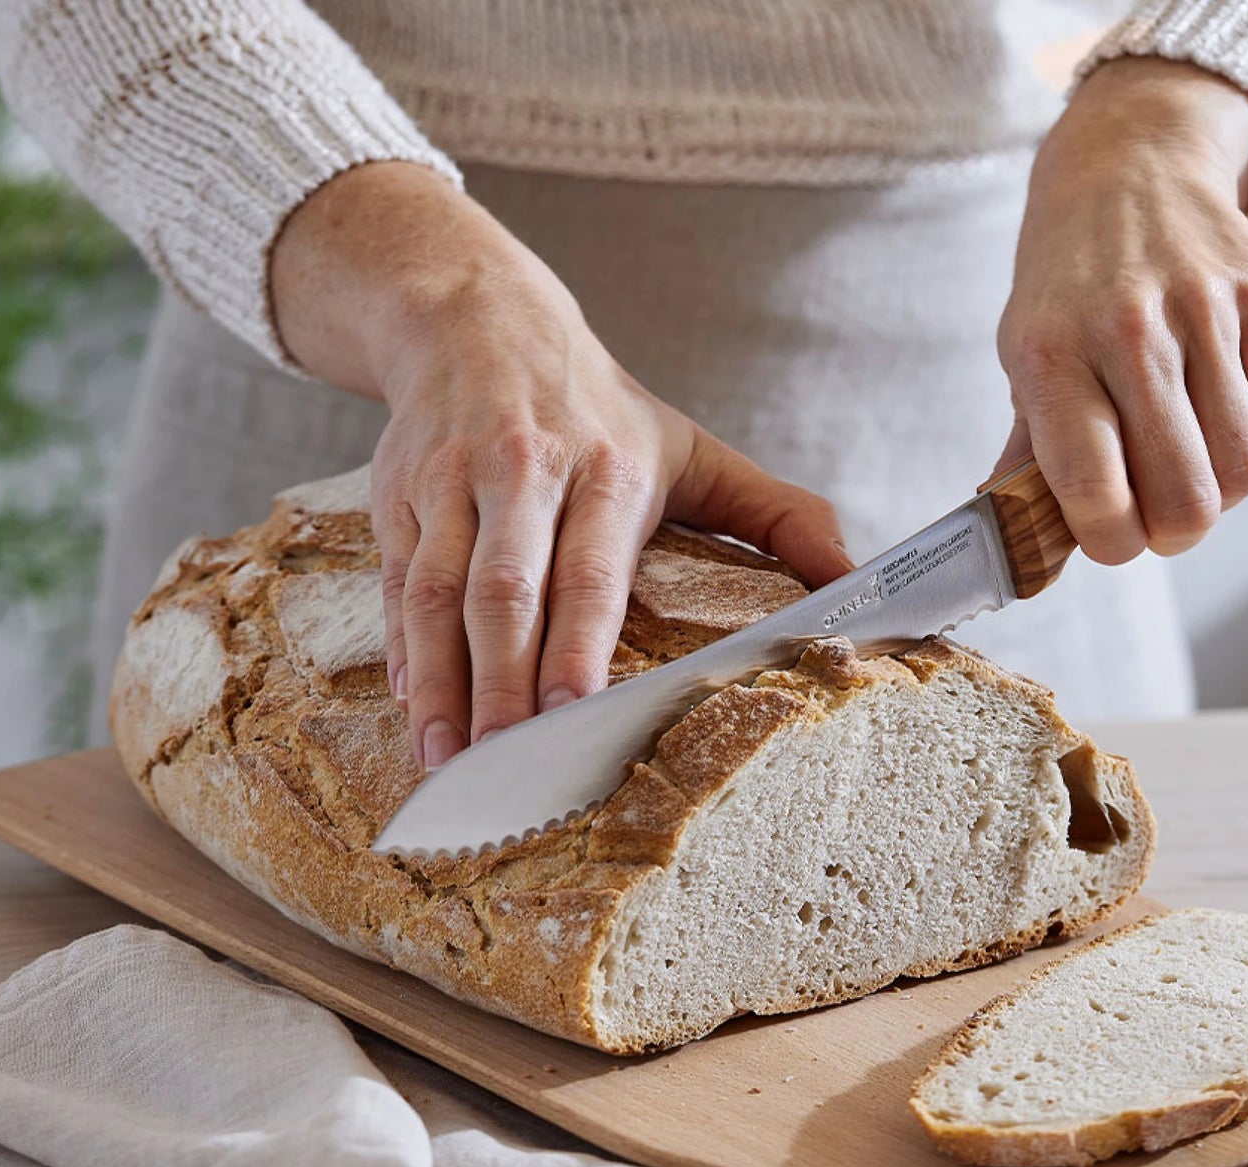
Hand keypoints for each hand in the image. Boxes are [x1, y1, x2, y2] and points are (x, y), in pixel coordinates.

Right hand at [270, 163, 848, 767]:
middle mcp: (523, 473)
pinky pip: (394, 582)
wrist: (477, 318)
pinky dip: (401, 649)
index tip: (571, 715)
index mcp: (605, 470)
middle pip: (504, 593)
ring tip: (446, 759)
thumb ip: (778, 514)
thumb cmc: (598, 406)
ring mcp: (451, 484)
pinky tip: (413, 706)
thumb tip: (853, 578)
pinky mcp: (399, 496)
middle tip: (504, 766)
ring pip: (437, 593)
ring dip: (441, 682)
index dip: (576, 646)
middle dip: (501, 685)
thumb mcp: (694, 448)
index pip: (589, 573)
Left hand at [994, 57, 1247, 562]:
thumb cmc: (1066, 285)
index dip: (1112, 541)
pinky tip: (1227, 437)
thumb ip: (1029, 454)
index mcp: (1051, 357)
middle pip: (1183, 492)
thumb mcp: (1023, 359)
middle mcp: (1127, 333)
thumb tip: (1023, 544)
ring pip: (1244, 466)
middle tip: (1159, 524)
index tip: (1114, 541)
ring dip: (1221, 497)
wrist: (1126, 168)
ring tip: (1193, 479)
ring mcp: (1203, 311)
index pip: (1095, 488)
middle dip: (1172, 533)